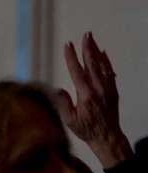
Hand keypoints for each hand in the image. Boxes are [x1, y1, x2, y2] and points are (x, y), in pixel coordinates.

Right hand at [55, 32, 132, 168]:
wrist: (108, 137)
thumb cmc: (86, 130)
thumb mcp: (69, 120)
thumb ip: (63, 104)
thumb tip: (59, 89)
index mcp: (85, 95)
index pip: (76, 71)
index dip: (71, 57)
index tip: (67, 45)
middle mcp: (97, 89)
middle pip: (92, 64)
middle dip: (87, 48)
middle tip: (85, 35)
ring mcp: (107, 89)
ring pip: (101, 66)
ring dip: (96, 51)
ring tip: (92, 39)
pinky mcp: (113, 92)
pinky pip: (110, 73)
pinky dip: (106, 62)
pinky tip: (104, 54)